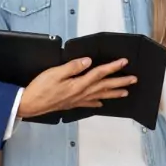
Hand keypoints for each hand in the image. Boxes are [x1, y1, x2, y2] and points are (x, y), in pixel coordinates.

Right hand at [17, 57, 135, 117]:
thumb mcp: (55, 73)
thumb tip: (88, 61)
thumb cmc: (40, 88)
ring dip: (114, 93)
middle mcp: (81, 93)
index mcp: (78, 84)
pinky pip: (89, 103)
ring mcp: (77, 100)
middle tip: (134, 79)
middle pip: (104, 86)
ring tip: (125, 92)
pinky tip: (102, 103)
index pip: (99, 73)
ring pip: (100, 95)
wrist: (31, 104)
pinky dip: (97, 102)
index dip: (112, 67)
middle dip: (120, 81)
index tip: (124, 62)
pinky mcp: (72, 103)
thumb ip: (72, 67)